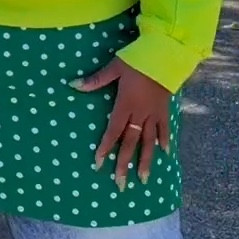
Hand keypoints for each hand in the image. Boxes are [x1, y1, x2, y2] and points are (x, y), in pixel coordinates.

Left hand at [71, 57, 170, 189]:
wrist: (165, 54)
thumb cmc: (138, 59)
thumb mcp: (115, 67)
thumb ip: (96, 80)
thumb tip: (73, 84)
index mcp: (125, 104)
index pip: (113, 131)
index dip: (106, 148)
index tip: (99, 165)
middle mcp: (140, 113)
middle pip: (131, 142)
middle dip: (124, 164)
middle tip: (120, 184)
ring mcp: (154, 113)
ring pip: (149, 141)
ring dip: (145, 160)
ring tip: (143, 179)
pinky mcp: (165, 108)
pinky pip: (165, 128)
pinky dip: (164, 140)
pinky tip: (165, 153)